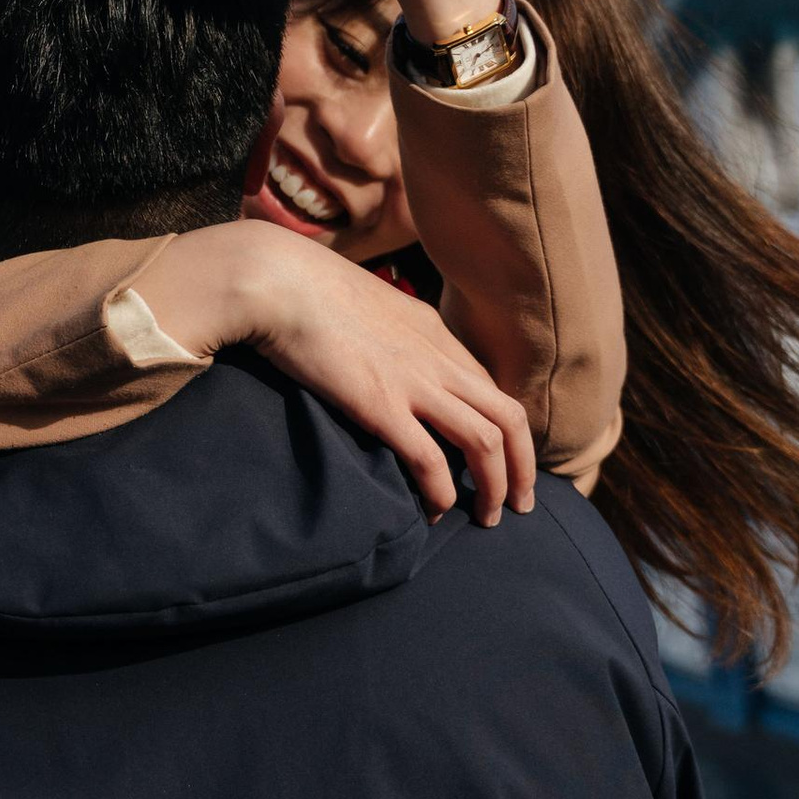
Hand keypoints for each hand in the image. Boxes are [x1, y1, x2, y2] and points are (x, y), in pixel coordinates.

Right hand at [147, 222, 534, 525]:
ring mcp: (413, 382)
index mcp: (433, 331)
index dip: (505, 431)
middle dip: (522, 468)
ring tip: (486, 519)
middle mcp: (437, 358)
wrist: (276, 279)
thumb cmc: (304, 287)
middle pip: (508, 418)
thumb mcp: (364, 303)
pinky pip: (430, 459)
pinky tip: (433, 512)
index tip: (502, 461)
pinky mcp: (381, 405)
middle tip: (518, 503)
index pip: (490, 387)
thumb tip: (378, 355)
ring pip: (486, 442)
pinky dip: (440, 492)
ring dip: (494, 487)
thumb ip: (386, 332)